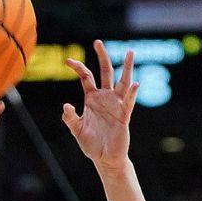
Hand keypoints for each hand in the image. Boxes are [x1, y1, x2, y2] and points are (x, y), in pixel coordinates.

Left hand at [63, 40, 138, 169]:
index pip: (86, 77)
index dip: (77, 67)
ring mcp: (116, 105)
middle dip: (102, 56)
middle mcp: (105, 97)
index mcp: (92, 98)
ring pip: (122, 82)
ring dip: (127, 68)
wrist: (105, 158)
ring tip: (130, 52)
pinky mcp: (124, 115)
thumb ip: (70, 118)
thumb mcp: (77, 130)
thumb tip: (66, 105)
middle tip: (97, 42)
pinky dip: (132, 93)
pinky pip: (129, 102)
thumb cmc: (91, 144)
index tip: (67, 61)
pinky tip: (136, 83)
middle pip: (105, 72)